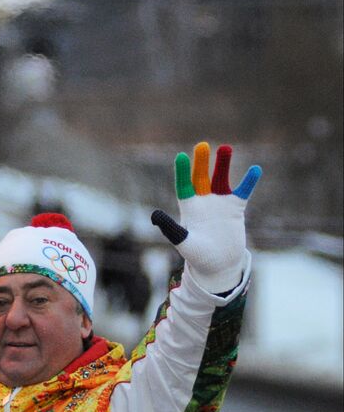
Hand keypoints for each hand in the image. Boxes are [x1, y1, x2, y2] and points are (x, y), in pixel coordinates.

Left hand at [150, 142, 260, 292]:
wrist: (218, 266)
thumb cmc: (197, 257)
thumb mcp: (183, 242)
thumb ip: (171, 228)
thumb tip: (155, 214)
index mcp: (188, 209)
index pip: (184, 186)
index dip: (183, 173)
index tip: (181, 157)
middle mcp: (203, 202)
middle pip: (201, 178)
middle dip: (201, 163)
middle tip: (202, 145)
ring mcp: (219, 204)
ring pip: (221, 179)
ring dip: (224, 165)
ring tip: (226, 148)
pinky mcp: (235, 209)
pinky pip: (243, 191)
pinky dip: (249, 182)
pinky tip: (255, 170)